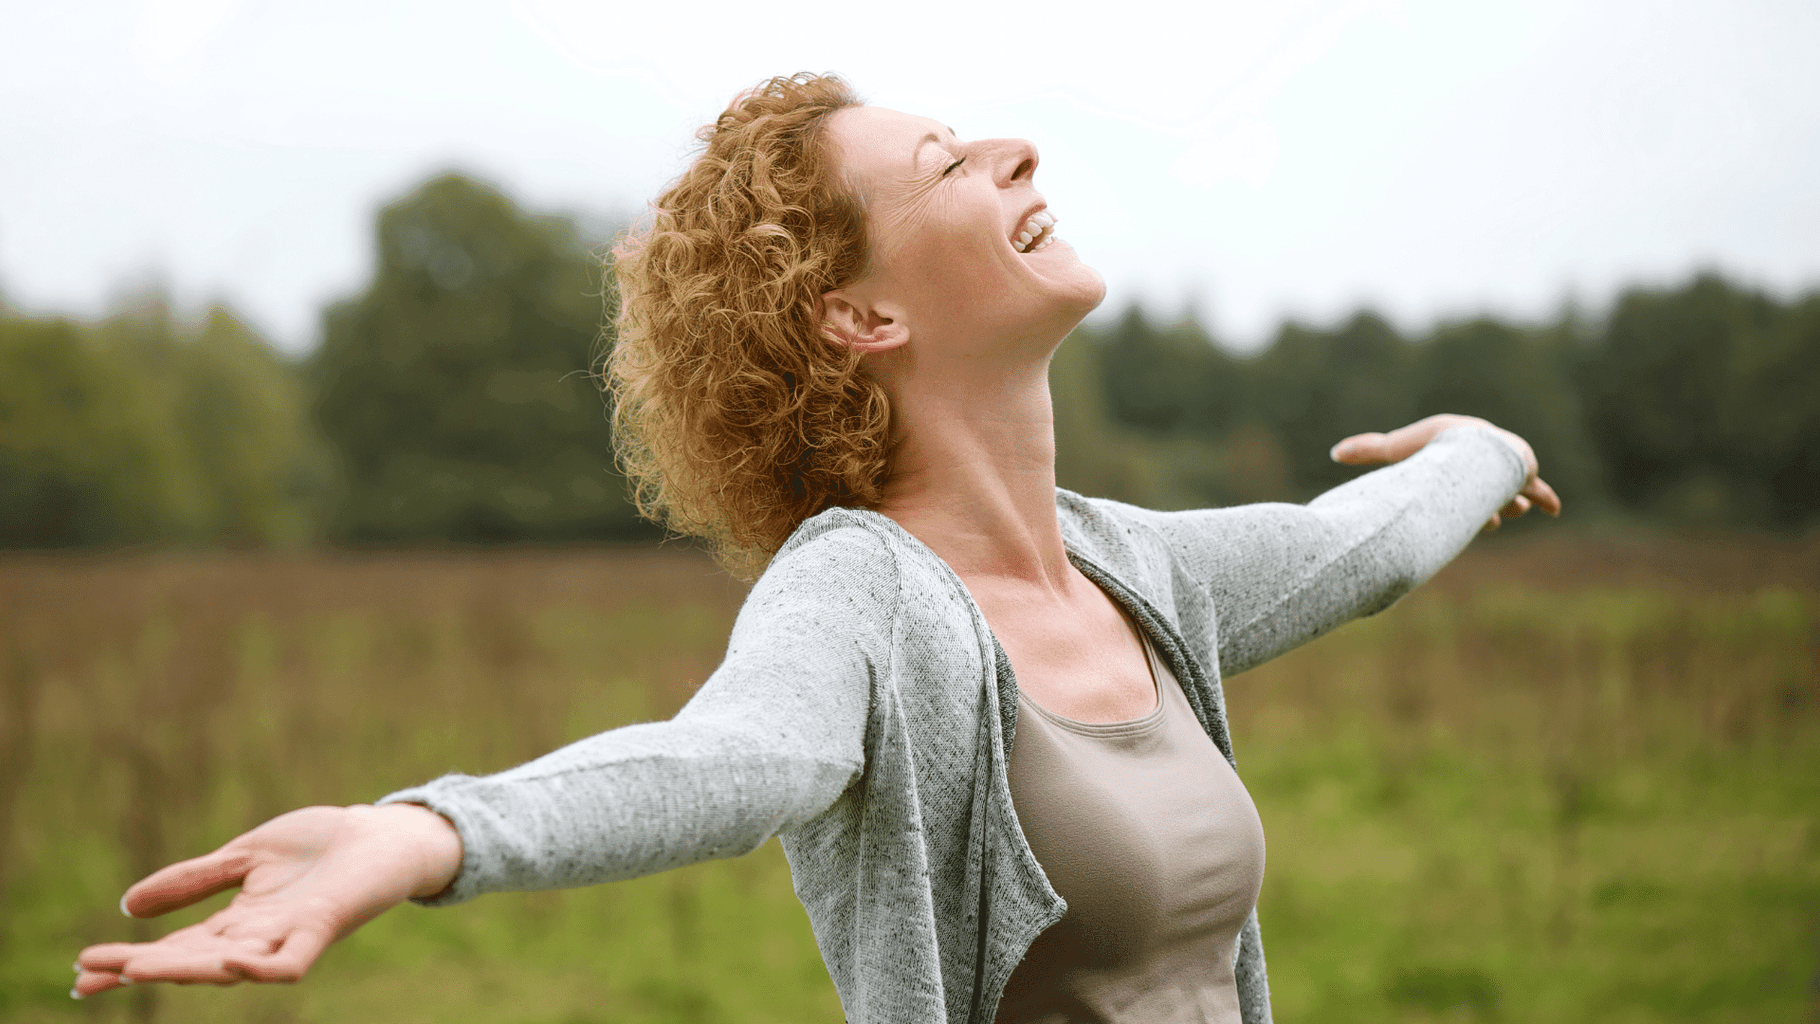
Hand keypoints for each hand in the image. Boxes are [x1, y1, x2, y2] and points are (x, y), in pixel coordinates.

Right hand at [73, 803, 460, 996]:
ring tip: (138, 967)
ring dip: (187, 969)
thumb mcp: (245, 857)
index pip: (175, 946)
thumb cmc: (321, 845)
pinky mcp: (323, 928)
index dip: (130, 959)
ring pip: (232, 967)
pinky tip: (230, 963)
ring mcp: (290, 935)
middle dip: (143, 969)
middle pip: (193, 962)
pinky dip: (261, 968)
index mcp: (238, 920)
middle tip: (93, 975)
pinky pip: (290, 964)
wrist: (383, 833)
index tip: (82, 969)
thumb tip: (128, 904)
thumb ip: (194, 880)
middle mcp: (259, 936)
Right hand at [1328, 414, 1561, 530]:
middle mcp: (1481, 460)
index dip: (1458, 498)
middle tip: (1487, 521)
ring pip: (1507, 492)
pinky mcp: (1524, 472)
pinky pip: (1536, 488)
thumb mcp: (1394, 450)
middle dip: (1485, 504)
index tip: (1454, 514)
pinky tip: (1554, 509)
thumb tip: (1334, 452)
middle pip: (1483, 487)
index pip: (1457, 477)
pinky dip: (1544, 498)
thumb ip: (1366, 450)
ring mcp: (1503, 466)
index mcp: (1454, 453)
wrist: (1471, 446)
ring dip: (1508, 504)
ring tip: (1509, 512)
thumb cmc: (1431, 447)